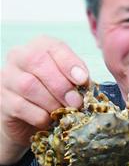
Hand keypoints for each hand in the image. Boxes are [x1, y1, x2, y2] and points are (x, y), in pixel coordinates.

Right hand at [0, 36, 88, 164]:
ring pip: (28, 85)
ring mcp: (7, 77)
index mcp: (41, 46)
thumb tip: (83, 83)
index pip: (54, 47)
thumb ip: (78, 78)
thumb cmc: (56, 94)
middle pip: (38, 63)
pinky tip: (49, 120)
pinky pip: (20, 106)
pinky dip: (39, 115)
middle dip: (61, 85)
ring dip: (51, 102)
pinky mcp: (1, 99)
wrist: (31, 118)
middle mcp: (19, 56)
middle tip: (76, 102)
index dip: (70, 64)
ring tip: (64, 112)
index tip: (83, 80)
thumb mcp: (71, 81)